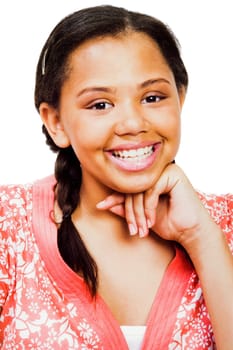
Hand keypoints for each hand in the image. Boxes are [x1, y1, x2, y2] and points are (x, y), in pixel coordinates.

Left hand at [96, 164, 211, 246]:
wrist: (190, 232)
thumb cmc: (169, 223)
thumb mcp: (141, 216)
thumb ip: (124, 208)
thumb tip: (102, 203)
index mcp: (149, 178)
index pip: (127, 185)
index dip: (114, 197)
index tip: (100, 206)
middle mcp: (157, 170)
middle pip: (131, 187)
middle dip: (130, 212)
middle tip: (133, 230)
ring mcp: (165, 170)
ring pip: (139, 189)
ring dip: (138, 213)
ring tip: (142, 229)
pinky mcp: (173, 174)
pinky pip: (150, 190)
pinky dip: (148, 208)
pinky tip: (151, 221)